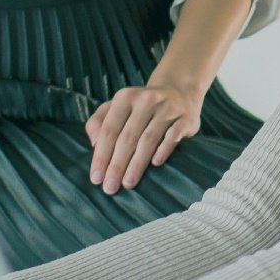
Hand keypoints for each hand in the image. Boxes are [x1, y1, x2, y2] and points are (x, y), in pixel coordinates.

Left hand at [85, 79, 202, 191]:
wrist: (179, 92)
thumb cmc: (140, 108)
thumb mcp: (116, 107)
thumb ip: (97, 122)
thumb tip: (94, 144)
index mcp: (125, 97)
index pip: (109, 130)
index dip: (101, 155)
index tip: (96, 178)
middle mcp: (146, 100)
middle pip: (127, 137)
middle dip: (117, 165)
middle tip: (110, 187)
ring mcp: (168, 108)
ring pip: (148, 139)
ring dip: (137, 164)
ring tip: (128, 183)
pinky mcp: (185, 118)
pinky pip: (173, 136)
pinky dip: (164, 149)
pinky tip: (155, 164)